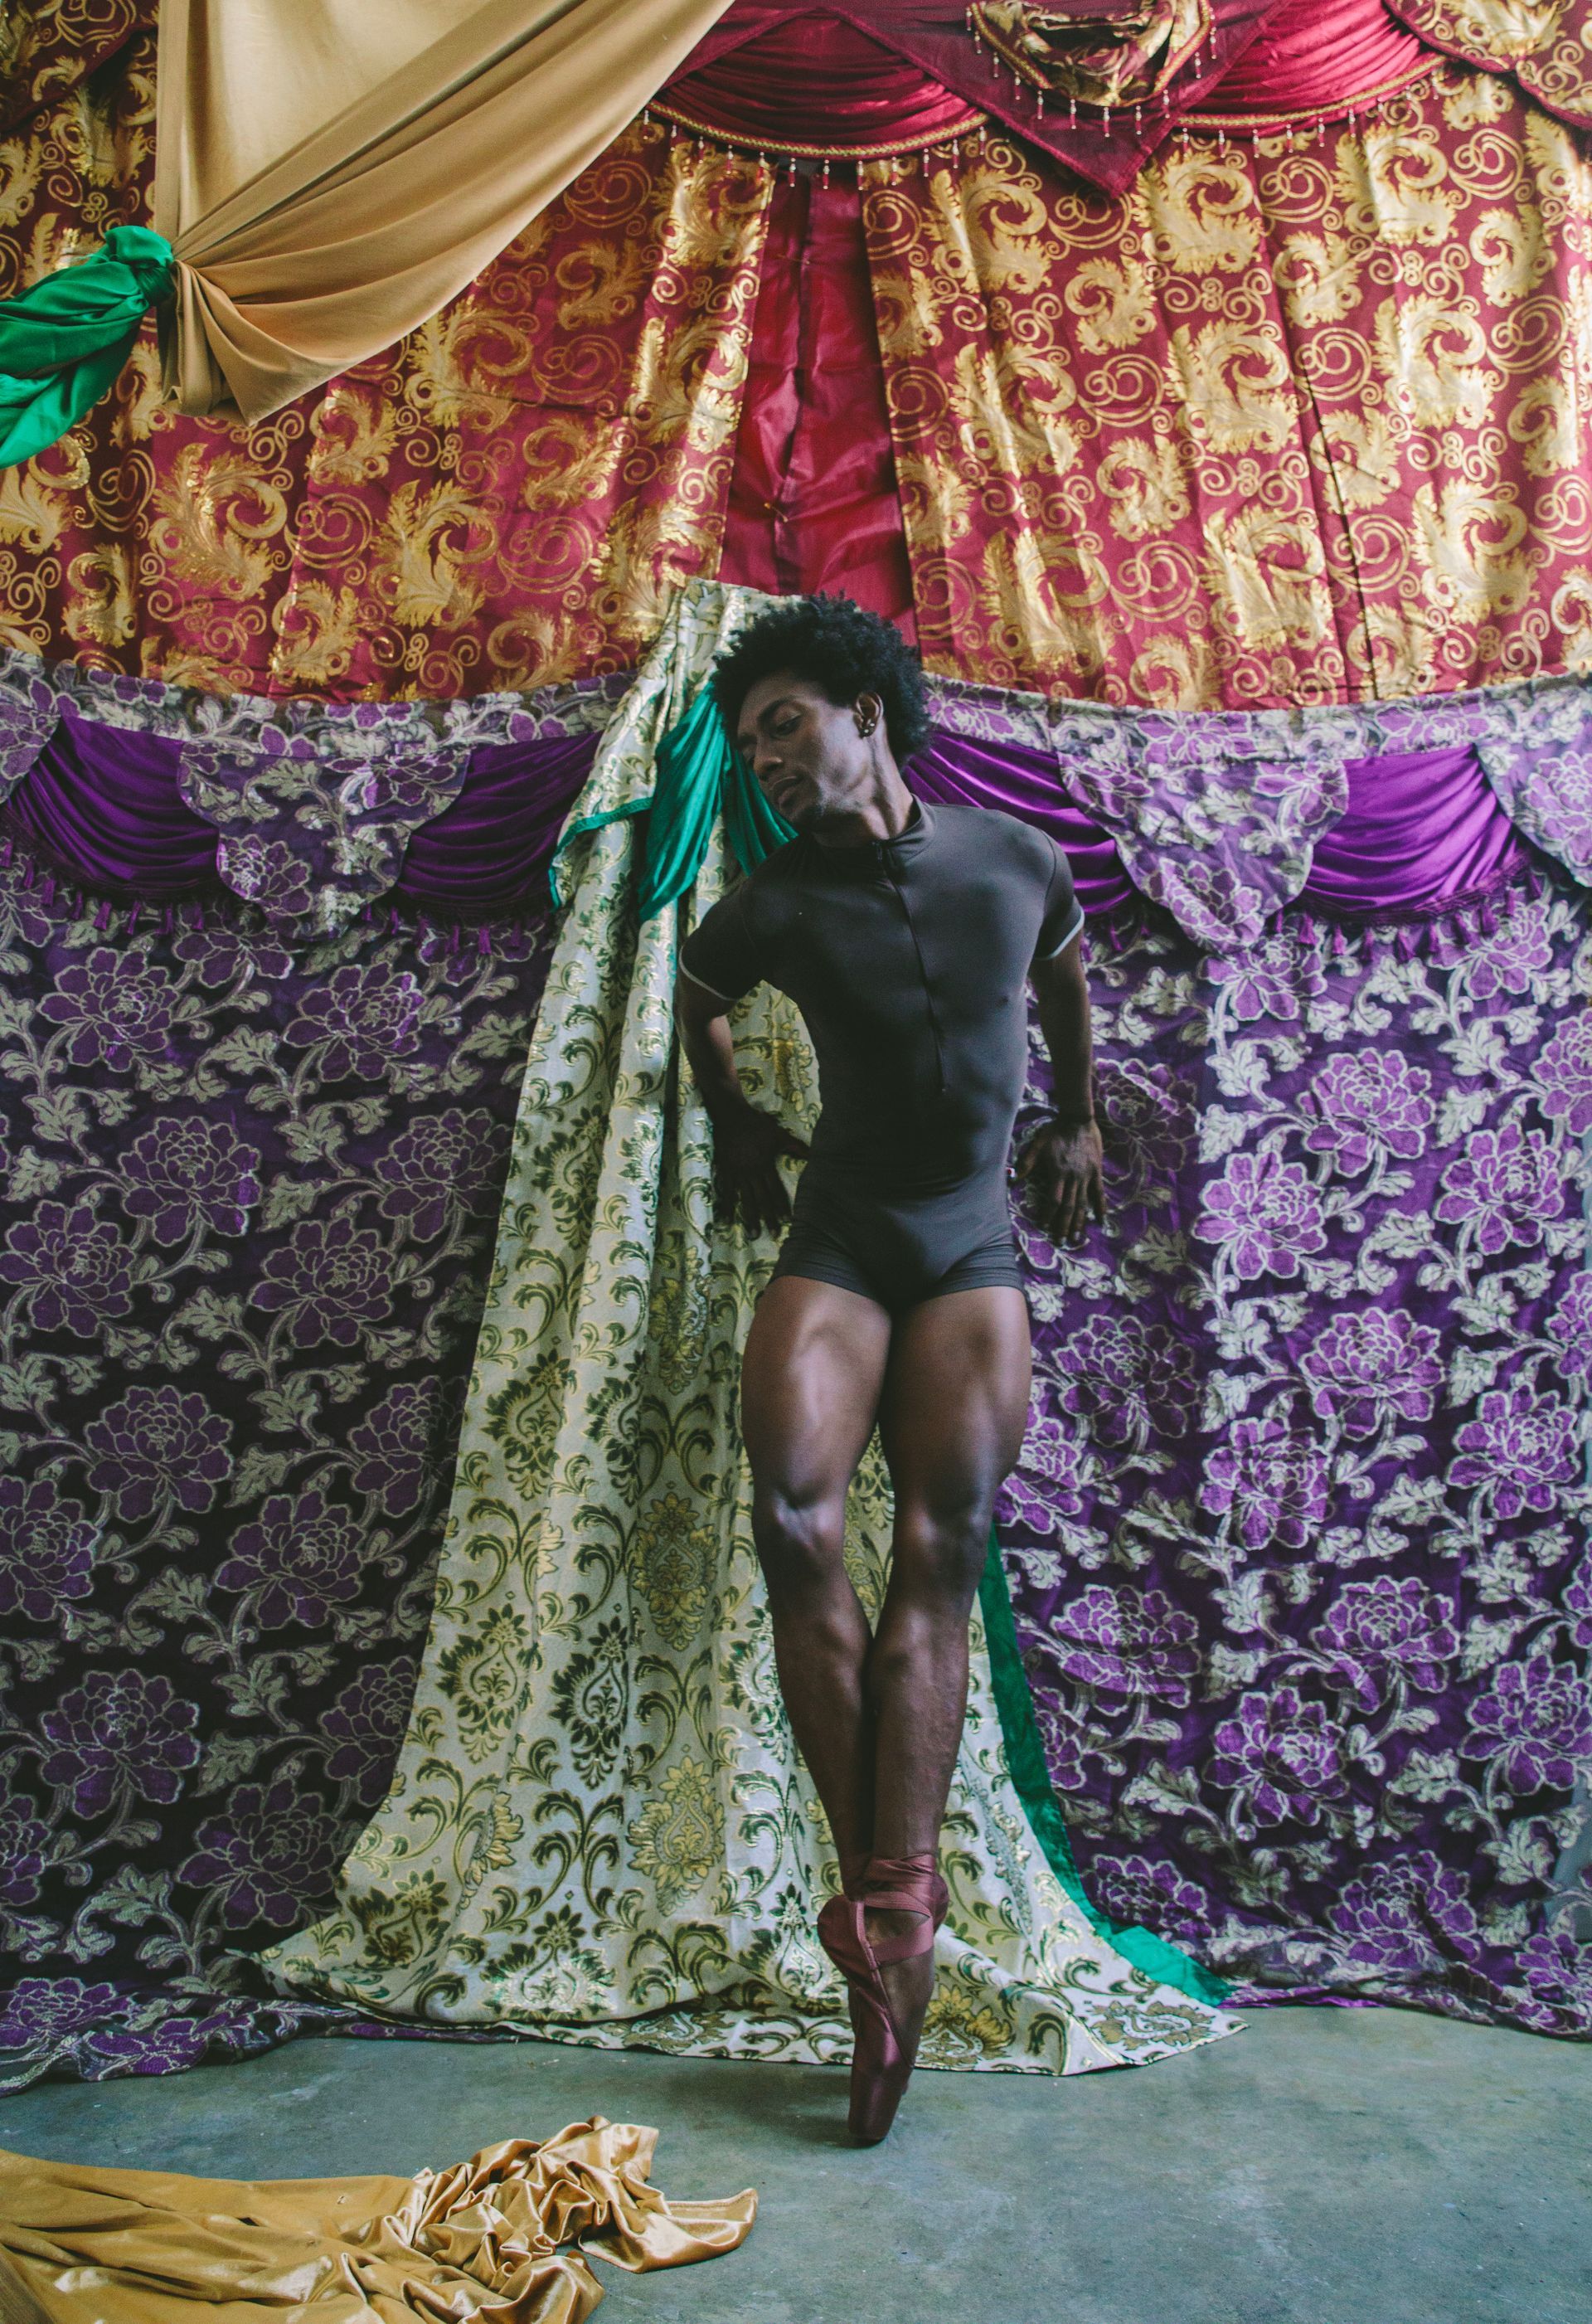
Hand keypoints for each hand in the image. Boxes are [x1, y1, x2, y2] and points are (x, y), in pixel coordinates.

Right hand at [712, 1105, 809, 1234]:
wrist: (731, 1116)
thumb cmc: (757, 1125)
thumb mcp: (778, 1134)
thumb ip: (795, 1146)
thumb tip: (812, 1155)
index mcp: (765, 1166)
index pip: (776, 1190)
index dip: (782, 1206)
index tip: (788, 1221)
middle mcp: (752, 1173)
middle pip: (762, 1200)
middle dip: (769, 1218)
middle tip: (773, 1235)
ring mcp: (737, 1174)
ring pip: (745, 1200)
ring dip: (750, 1218)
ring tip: (753, 1235)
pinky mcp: (726, 1171)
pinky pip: (726, 1191)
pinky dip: (726, 1206)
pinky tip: (727, 1220)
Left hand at [1015, 1115, 1105, 1247]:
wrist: (1078, 1119)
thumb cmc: (1055, 1132)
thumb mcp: (1037, 1146)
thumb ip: (1025, 1164)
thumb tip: (1011, 1179)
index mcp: (1058, 1173)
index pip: (1053, 1200)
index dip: (1048, 1214)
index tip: (1043, 1226)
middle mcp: (1073, 1178)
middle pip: (1068, 1207)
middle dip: (1063, 1225)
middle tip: (1060, 1241)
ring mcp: (1087, 1176)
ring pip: (1083, 1203)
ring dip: (1079, 1222)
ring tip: (1076, 1238)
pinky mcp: (1096, 1172)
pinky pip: (1099, 1192)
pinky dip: (1100, 1207)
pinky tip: (1100, 1220)